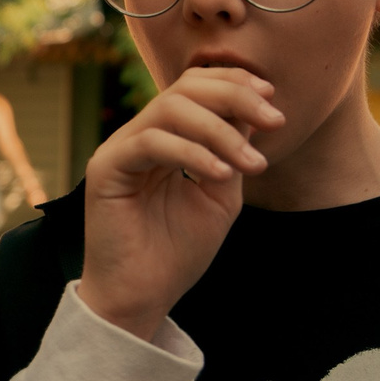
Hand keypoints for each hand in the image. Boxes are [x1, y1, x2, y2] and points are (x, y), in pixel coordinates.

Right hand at [79, 67, 279, 339]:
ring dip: (220, 130)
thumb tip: (254, 110)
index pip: (196, 87)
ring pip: (170, 109)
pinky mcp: (106, 168)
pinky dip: (192, 153)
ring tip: (251, 165)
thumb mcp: (220, 193)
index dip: (235, 84)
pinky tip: (220, 174)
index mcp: (165, 137)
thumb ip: (232, 151)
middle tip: (273, 121)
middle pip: (185, 87)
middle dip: (235, 97)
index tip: (272, 102)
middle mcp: (139, 135)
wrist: (143, 296)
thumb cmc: (178, 252)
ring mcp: (120, 148)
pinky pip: (151, 142)